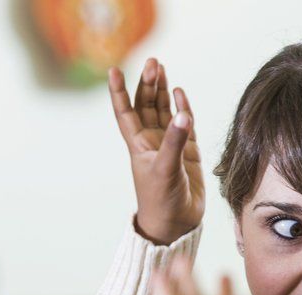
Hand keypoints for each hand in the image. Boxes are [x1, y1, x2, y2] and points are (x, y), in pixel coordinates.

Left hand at [109, 59, 203, 245]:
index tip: (113, 70)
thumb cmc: (162, 200)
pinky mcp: (188, 153)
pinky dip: (182, 109)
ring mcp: (169, 146)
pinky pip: (184, 125)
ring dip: (162, 91)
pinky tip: (180, 94)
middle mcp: (152, 142)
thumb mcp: (166, 169)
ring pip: (163, 112)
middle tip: (153, 62)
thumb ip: (175, 141)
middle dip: (148, 84)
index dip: (119, 92)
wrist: (177, 225)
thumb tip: (183, 114)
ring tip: (162, 68)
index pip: (125, 112)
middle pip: (146, 106)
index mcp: (138, 145)